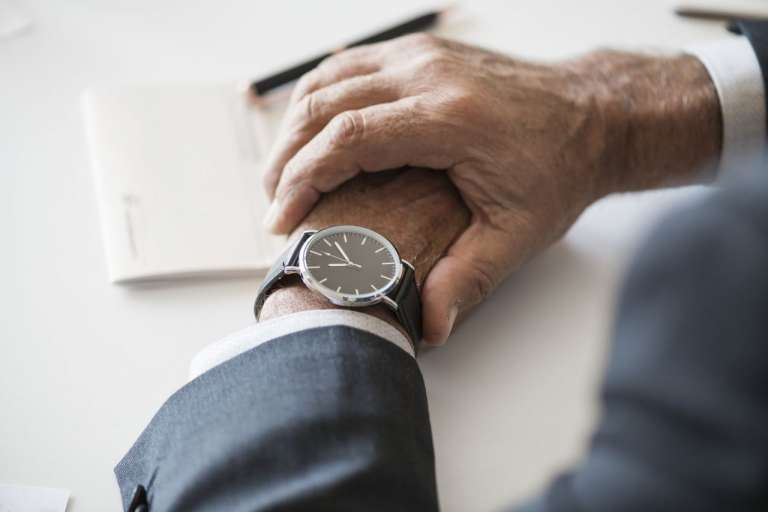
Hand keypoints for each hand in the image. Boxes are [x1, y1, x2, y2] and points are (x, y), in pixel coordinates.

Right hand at [262, 34, 719, 343]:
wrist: (592, 116)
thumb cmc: (558, 168)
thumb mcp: (519, 233)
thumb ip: (468, 278)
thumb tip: (429, 327)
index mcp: (450, 118)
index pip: (347, 138)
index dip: (301, 179)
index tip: (280, 218)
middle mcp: (429, 74)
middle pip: (324, 104)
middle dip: (285, 157)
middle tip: (274, 203)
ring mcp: (423, 55)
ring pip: (328, 78)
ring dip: (295, 126)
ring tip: (283, 174)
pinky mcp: (421, 53)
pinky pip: (350, 65)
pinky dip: (319, 98)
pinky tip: (312, 132)